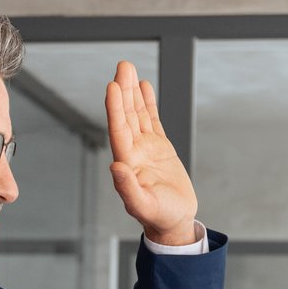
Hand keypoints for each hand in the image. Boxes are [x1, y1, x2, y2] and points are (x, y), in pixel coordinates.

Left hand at [105, 60, 197, 244]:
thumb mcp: (144, 207)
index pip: (119, 130)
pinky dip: (148, 103)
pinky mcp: (160, 147)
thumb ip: (128, 189)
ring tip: (128, 68)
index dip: (115, 109)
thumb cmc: (160, 218)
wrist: (174, 222)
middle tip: (122, 66)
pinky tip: (143, 86)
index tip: (113, 87)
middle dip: (124, 91)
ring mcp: (146, 148)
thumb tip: (115, 167)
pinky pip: (152, 120)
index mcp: (127, 164)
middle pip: (127, 116)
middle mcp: (133, 152)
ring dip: (133, 92)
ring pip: (138, 114)